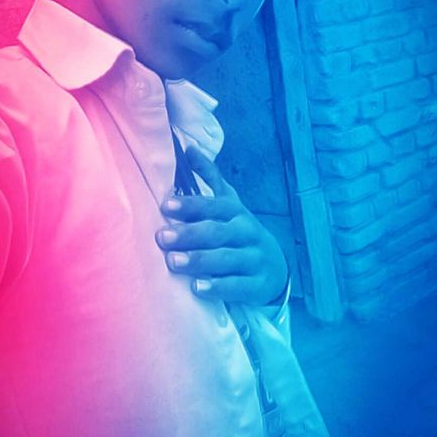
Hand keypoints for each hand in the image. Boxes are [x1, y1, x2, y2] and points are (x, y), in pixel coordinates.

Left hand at [155, 145, 288, 304]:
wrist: (275, 266)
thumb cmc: (239, 231)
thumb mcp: (229, 203)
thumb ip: (209, 177)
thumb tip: (188, 148)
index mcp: (235, 212)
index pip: (213, 205)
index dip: (191, 205)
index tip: (165, 206)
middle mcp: (246, 232)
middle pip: (217, 232)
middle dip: (189, 234)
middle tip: (162, 237)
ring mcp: (253, 259)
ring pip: (226, 259)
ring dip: (199, 260)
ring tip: (173, 262)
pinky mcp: (257, 284)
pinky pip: (237, 286)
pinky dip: (217, 287)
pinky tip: (197, 288)